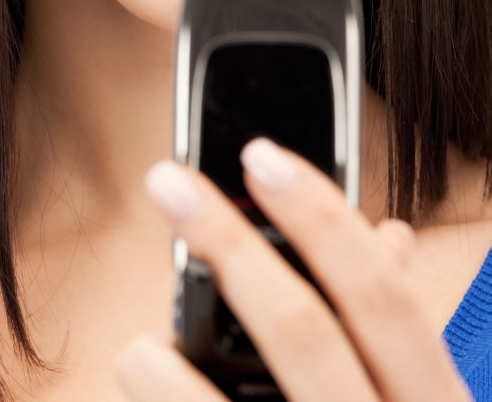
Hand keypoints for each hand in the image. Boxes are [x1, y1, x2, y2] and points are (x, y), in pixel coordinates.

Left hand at [115, 138, 472, 401]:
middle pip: (305, 333)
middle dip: (231, 245)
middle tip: (168, 184)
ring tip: (137, 349)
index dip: (323, 218)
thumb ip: (399, 332)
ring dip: (182, 374)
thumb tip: (389, 236)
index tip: (260, 156)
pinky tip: (142, 382)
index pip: (383, 298)